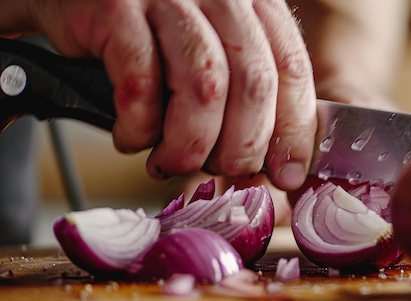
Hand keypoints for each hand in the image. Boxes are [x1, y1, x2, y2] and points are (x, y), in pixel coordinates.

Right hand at [28, 0, 316, 190]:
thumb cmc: (150, 33)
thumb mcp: (212, 49)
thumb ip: (246, 92)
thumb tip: (276, 160)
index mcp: (253, 2)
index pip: (291, 69)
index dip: (294, 130)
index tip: (287, 173)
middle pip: (254, 84)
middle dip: (241, 147)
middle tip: (220, 172)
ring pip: (205, 87)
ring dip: (190, 144)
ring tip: (172, 161)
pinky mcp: (116, 7)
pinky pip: (141, 84)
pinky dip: (139, 126)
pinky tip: (131, 136)